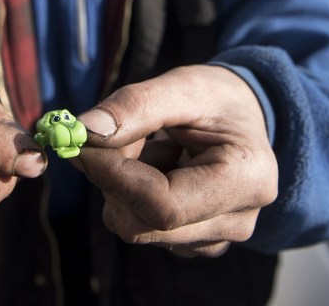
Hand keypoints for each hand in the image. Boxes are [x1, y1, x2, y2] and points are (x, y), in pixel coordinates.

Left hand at [75, 65, 277, 257]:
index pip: (163, 205)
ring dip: (123, 184)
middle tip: (114, 134)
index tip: (82, 144)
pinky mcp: (196, 242)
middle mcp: (238, 221)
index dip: (114, 177)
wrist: (243, 115)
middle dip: (115, 178)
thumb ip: (135, 106)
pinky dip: (132, 195)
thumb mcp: (181, 86)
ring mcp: (217, 239)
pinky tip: (158, 166)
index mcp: (246, 180)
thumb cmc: (217, 97)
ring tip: (153, 145)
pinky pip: (142, 227)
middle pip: (144, 224)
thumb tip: (85, 130)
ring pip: (136, 226)